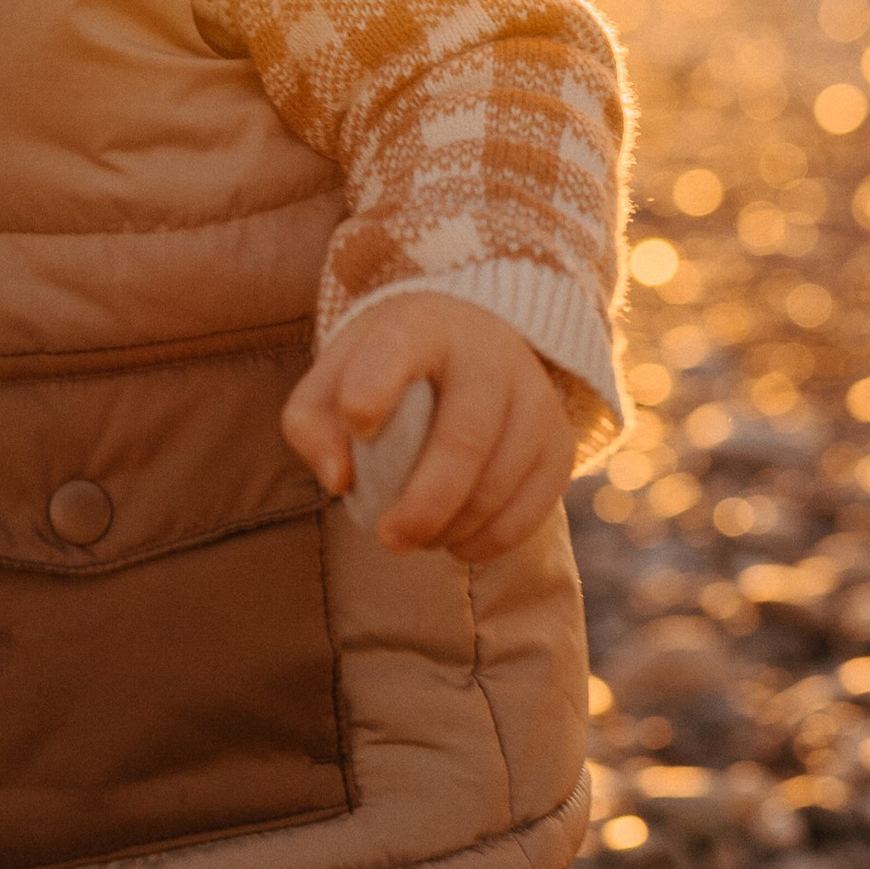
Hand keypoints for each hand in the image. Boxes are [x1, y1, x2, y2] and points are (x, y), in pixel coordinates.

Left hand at [285, 291, 575, 563]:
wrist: (471, 344)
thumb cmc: (388, 368)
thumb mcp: (338, 373)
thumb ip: (311, 420)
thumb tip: (337, 479)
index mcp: (422, 326)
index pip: (399, 348)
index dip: (373, 390)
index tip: (358, 425)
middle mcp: (488, 353)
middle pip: (463, 440)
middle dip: (423, 505)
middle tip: (388, 539)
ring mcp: (532, 396)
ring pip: (499, 482)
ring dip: (453, 528)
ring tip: (418, 536)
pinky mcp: (558, 441)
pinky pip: (532, 509)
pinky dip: (490, 540)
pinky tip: (458, 542)